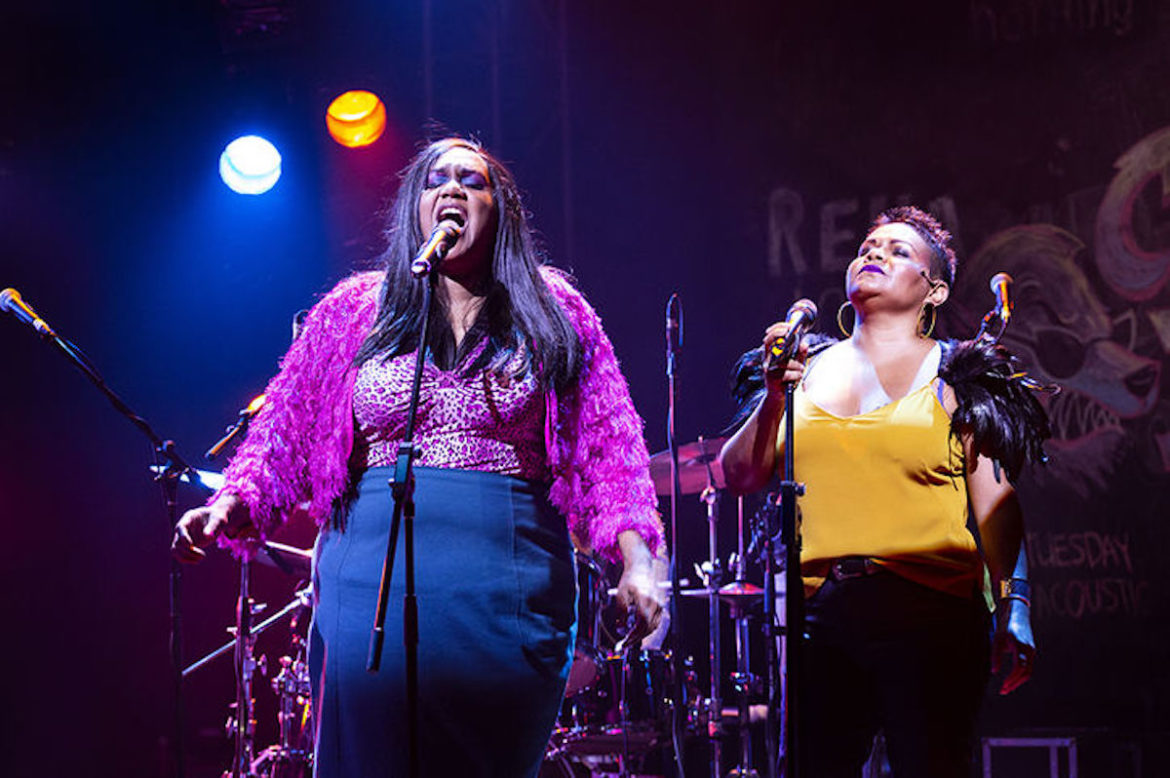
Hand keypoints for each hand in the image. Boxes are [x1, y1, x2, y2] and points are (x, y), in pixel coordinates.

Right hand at [172, 493, 250, 562]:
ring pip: (175, 549)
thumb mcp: (219, 519)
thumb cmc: (218, 517)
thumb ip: (214, 526)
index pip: (180, 527)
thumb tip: (207, 536)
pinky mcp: (186, 544)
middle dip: (187, 551)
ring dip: (185, 557)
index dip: (183, 537)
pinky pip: (180, 554)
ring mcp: (183, 536)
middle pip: (177, 541)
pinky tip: (197, 561)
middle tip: (202, 556)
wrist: (217, 520)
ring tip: (200, 559)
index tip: (192, 545)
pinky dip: (186, 559)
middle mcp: (183, 527)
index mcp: (189, 517)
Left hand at [615, 531, 664, 645]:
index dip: (634, 634)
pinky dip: (648, 629)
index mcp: (644, 598)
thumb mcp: (621, 594)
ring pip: (653, 626)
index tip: (625, 641)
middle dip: (637, 637)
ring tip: (630, 639)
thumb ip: (620, 611)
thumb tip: (620, 627)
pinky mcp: (660, 606)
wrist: (641, 567)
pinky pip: (656, 622)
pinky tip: (639, 632)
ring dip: (642, 635)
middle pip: (649, 627)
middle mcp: (655, 602)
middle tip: (626, 643)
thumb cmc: (630, 579)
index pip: (642, 622)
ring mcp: (659, 604)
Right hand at [761, 321, 808, 389]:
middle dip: (782, 335)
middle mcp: (767, 360)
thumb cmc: (786, 380)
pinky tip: (796, 380)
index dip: (776, 329)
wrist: (777, 398)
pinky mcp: (772, 379)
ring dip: (798, 366)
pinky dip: (797, 376)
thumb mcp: (795, 365)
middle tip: (793, 334)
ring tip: (800, 372)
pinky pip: (790, 374)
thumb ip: (800, 354)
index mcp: (771, 355)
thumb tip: (805, 343)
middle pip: (769, 342)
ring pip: (786, 361)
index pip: (769, 338)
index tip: (788, 326)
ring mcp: (768, 369)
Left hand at [991, 598, 1034, 694]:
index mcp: (1020, 647)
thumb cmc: (1005, 625)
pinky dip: (1020, 674)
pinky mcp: (1030, 650)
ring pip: (1028, 671)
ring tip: (1006, 687)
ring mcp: (1031, 651)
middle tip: (1003, 691)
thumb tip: (994, 672)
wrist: (1017, 613)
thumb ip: (995, 655)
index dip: (1012, 679)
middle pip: (1026, 673)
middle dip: (1015, 683)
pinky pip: (1027, 666)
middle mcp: (1029, 650)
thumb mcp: (997, 639)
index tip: (1003, 686)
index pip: (1019, 668)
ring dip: (1017, 680)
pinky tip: (1011, 678)